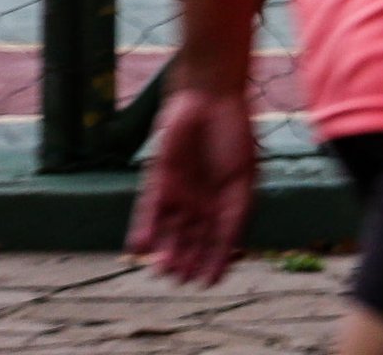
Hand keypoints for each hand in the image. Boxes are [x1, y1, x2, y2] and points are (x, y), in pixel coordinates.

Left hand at [128, 81, 257, 284]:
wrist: (209, 100)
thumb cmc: (233, 136)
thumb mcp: (242, 180)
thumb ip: (235, 214)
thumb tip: (230, 249)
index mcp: (228, 201)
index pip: (220, 240)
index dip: (215, 262)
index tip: (209, 282)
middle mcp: (203, 201)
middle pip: (192, 240)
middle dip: (187, 261)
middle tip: (181, 279)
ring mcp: (180, 192)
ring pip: (170, 232)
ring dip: (165, 252)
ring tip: (163, 269)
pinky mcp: (158, 182)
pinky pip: (148, 212)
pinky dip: (143, 231)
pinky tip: (140, 248)